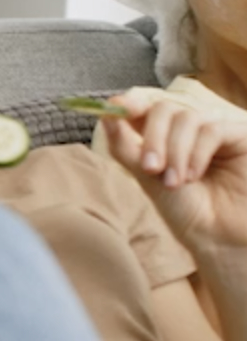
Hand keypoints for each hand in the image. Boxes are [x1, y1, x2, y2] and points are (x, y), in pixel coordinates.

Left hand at [101, 93, 246, 252]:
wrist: (217, 236)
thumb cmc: (184, 209)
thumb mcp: (147, 177)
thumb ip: (125, 147)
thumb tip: (106, 114)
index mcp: (164, 135)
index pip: (145, 107)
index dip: (129, 104)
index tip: (114, 110)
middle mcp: (189, 128)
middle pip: (164, 108)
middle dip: (152, 138)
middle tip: (150, 168)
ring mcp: (215, 129)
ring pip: (186, 117)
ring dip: (174, 151)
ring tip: (173, 183)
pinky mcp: (239, 135)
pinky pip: (211, 130)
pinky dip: (196, 153)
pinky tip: (191, 177)